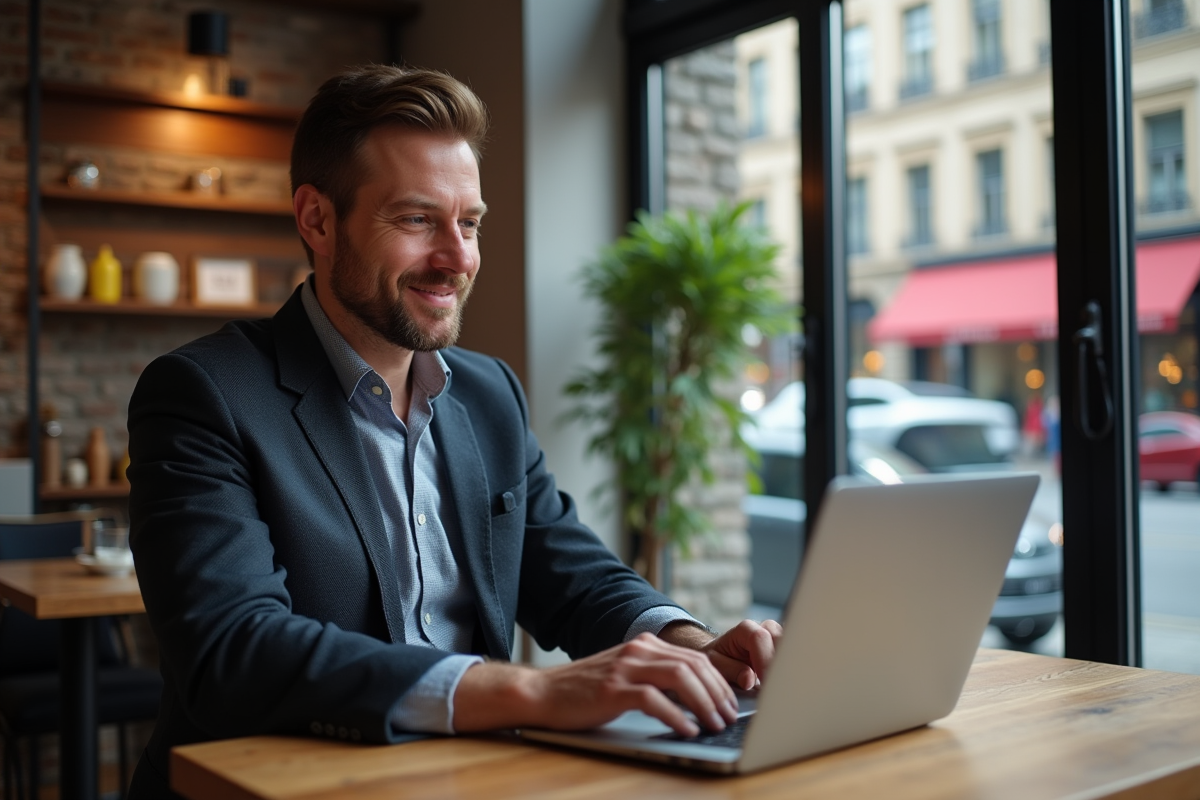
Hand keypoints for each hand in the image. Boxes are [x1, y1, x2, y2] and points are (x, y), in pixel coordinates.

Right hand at [452, 633, 738, 736]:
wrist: (543, 692)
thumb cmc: (586, 691)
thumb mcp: (626, 675)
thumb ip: (656, 677)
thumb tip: (696, 698)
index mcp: (644, 645)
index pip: (695, 657)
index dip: (719, 680)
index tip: (731, 703)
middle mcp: (638, 650)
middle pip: (693, 665)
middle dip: (718, 693)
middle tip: (729, 717)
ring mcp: (625, 668)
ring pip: (680, 678)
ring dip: (704, 703)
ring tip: (714, 724)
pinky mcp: (613, 689)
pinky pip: (654, 700)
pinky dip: (677, 716)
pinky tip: (687, 730)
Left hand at [660, 619, 783, 690]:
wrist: (721, 657)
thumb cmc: (718, 660)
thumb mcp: (716, 665)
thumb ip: (731, 670)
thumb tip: (749, 679)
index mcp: (744, 630)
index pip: (760, 638)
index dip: (764, 660)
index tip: (766, 682)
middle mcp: (764, 629)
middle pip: (782, 639)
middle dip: (781, 664)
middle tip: (779, 688)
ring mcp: (778, 638)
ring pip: (793, 646)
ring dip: (790, 666)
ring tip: (785, 687)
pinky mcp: (786, 649)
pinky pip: (796, 655)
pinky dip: (794, 668)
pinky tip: (791, 684)